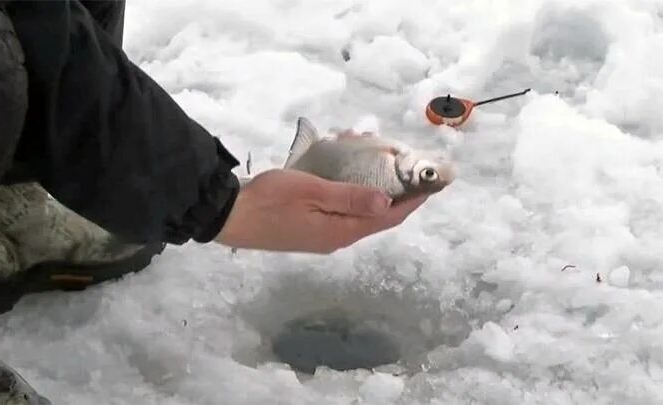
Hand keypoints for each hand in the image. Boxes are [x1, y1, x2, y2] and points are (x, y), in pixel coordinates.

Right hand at [214, 169, 438, 253]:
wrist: (229, 215)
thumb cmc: (270, 199)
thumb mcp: (312, 191)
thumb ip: (351, 197)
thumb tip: (389, 203)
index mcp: (341, 231)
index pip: (388, 218)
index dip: (412, 202)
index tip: (433, 184)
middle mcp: (337, 238)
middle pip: (376, 217)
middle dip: (394, 190)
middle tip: (402, 163)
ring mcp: (322, 235)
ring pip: (359, 212)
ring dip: (371, 188)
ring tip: (375, 160)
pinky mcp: (309, 228)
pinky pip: (342, 210)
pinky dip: (352, 191)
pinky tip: (348, 173)